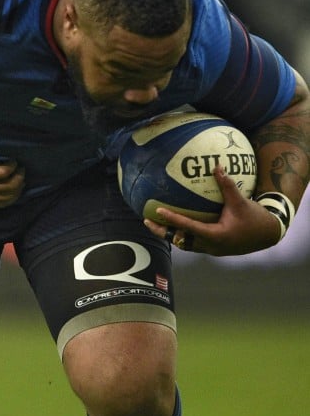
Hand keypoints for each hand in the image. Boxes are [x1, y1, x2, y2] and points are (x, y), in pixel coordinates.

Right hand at [0, 143, 23, 207]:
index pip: (2, 172)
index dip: (13, 165)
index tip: (13, 158)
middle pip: (9, 186)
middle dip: (19, 177)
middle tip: (21, 167)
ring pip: (7, 198)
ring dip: (17, 189)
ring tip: (20, 179)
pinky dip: (10, 200)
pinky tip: (12, 193)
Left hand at [144, 167, 282, 255]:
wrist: (269, 234)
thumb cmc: (255, 218)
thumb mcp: (241, 201)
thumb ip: (227, 185)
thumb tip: (217, 166)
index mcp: (216, 236)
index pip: (188, 227)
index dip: (172, 219)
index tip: (157, 211)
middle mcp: (211, 246)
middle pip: (180, 240)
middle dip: (162, 231)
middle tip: (146, 220)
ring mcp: (211, 249)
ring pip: (184, 244)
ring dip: (170, 234)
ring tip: (155, 224)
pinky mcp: (213, 248)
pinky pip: (192, 242)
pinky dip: (181, 234)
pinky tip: (174, 224)